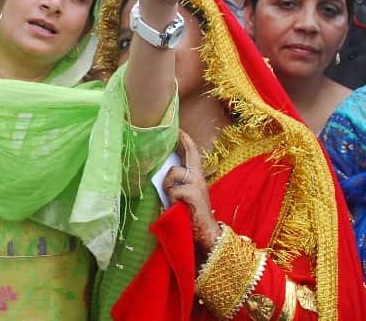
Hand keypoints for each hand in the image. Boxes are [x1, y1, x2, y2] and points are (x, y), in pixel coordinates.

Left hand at [163, 130, 219, 252]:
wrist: (205, 234)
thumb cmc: (190, 216)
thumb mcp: (182, 197)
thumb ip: (176, 186)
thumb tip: (160, 175)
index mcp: (197, 178)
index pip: (192, 155)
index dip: (186, 142)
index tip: (179, 130)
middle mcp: (199, 177)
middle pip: (190, 154)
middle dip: (183, 142)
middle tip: (177, 131)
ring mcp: (198, 184)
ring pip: (174, 172)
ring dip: (167, 184)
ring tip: (170, 197)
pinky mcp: (194, 193)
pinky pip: (174, 190)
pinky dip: (170, 197)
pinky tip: (174, 205)